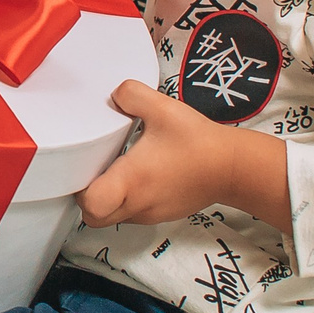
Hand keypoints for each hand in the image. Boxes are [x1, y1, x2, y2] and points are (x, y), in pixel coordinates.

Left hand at [78, 80, 285, 226]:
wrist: (233, 166)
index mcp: (132, 181)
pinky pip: (133, 214)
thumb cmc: (198, 141)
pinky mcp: (163, 214)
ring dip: (109, 200)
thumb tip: (115, 94)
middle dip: (89, 198)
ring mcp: (150, 214)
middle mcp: (138, 204)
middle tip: (94, 171)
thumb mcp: (162, 108)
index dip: (80, 189)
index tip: (85, 168)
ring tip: (117, 170)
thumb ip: (132, 95)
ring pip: (114, 218)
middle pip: (95, 217)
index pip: (91, 205)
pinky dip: (128, 201)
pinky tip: (139, 176)